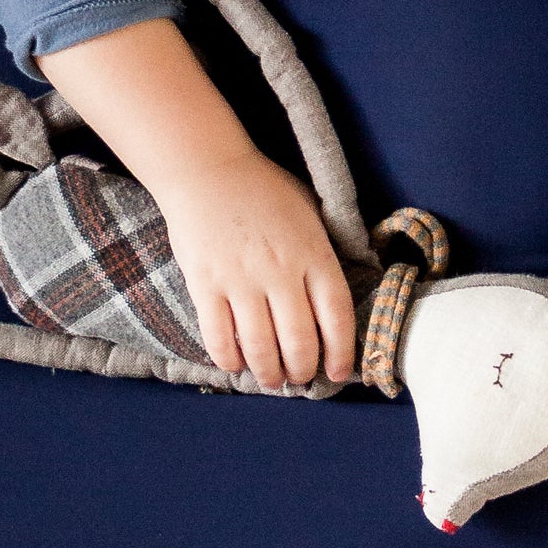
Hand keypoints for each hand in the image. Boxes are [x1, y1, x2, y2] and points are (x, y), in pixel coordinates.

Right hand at [34, 17, 356, 391]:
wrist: (208, 168)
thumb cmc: (262, 189)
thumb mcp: (310, 213)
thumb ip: (323, 253)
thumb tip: (334, 297)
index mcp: (313, 254)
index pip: (337, 316)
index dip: (341, 352)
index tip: (338, 372)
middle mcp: (281, 271)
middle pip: (300, 340)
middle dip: (303, 370)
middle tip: (300, 378)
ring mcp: (242, 279)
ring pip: (261, 346)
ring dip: (268, 372)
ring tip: (271, 379)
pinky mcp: (206, 283)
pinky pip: (218, 336)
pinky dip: (229, 358)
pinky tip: (235, 364)